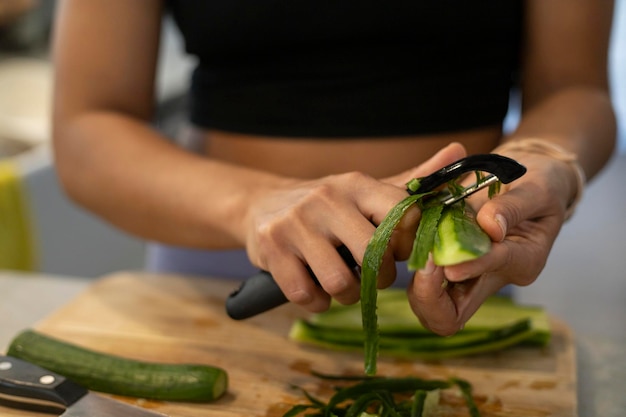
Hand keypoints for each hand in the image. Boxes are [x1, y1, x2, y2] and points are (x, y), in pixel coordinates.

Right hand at [244, 142, 467, 313]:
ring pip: (342, 282)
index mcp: (357, 184)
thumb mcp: (364, 191)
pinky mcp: (272, 249)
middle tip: (374, 276)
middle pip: (376, 255)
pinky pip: (307, 294)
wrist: (261, 206)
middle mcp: (327, 199)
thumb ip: (412, 180)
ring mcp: (296, 224)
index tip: (402, 254)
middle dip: (381, 278)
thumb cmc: (326, 207)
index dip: (410, 245)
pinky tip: (315, 288)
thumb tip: (460, 152)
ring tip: (343, 284)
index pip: (403, 215)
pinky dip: (317, 302)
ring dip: (348, 295)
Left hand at [407, 151, 575, 335]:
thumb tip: (490, 227)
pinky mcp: (449, 259)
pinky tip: (408, 234)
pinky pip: (424, 275)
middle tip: (422, 261)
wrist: (532, 181)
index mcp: (521, 262)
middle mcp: (491, 276)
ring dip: (417, 281)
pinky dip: (412, 260)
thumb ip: (514, 207)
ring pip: (432, 303)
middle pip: (451, 315)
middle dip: (428, 296)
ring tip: (415, 246)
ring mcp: (468, 271)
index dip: (467, 269)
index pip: (490, 274)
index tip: (447, 259)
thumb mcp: (539, 189)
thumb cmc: (542, 185)